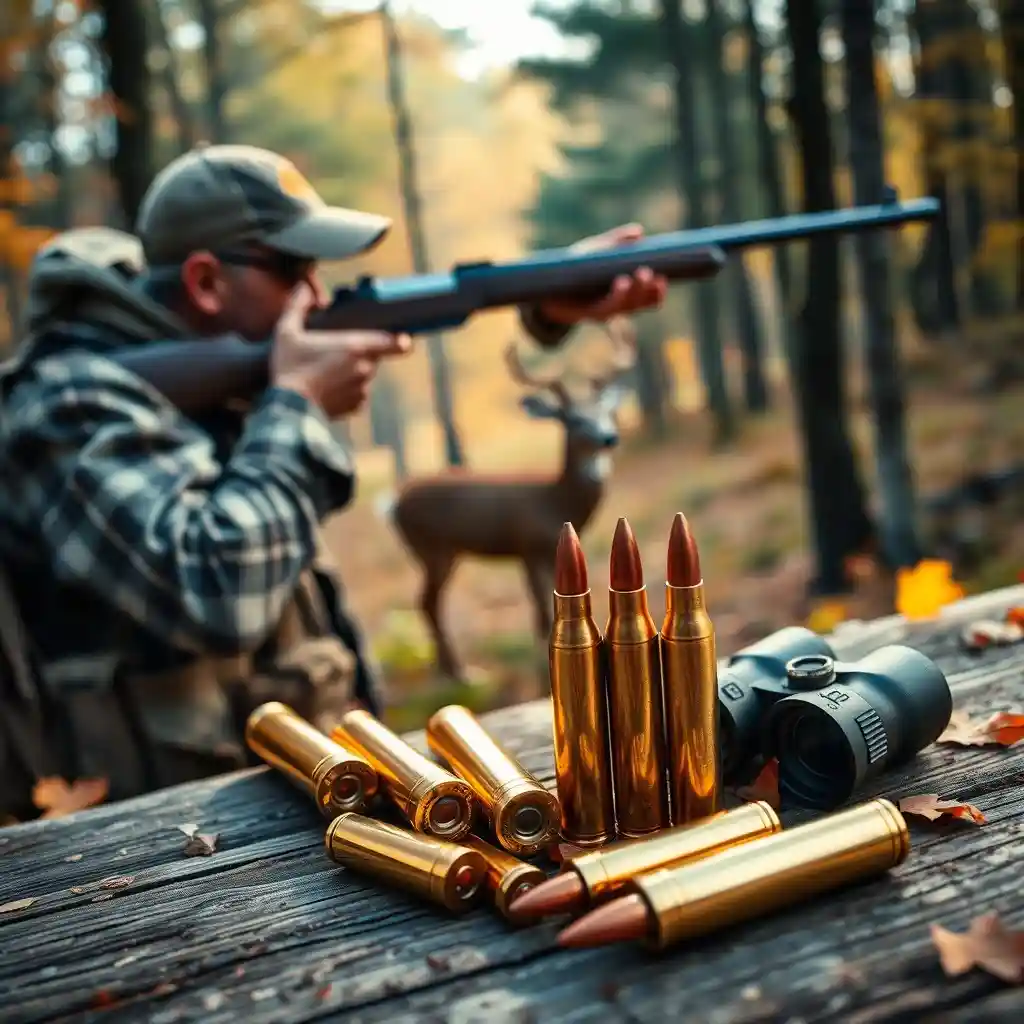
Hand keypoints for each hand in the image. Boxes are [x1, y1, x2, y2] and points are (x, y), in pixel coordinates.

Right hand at [271, 283, 410, 417]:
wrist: (289, 409)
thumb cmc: (290, 368)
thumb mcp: (287, 333)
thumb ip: (297, 306)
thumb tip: (303, 288)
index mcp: (356, 346)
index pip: (395, 341)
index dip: (400, 340)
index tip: (400, 338)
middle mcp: (365, 368)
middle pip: (374, 356)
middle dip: (360, 353)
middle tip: (336, 352)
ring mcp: (363, 389)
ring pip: (365, 375)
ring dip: (353, 373)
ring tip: (327, 373)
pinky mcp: (357, 406)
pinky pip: (358, 394)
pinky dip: (348, 391)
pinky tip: (328, 389)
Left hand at [536, 223, 667, 325]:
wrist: (544, 285)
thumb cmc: (574, 267)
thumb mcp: (596, 250)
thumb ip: (616, 241)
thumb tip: (639, 232)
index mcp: (623, 292)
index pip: (647, 298)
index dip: (657, 292)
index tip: (663, 278)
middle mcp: (615, 305)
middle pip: (639, 303)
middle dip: (648, 290)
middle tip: (650, 273)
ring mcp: (602, 310)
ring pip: (626, 307)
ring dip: (635, 293)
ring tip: (639, 275)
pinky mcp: (587, 313)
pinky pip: (606, 308)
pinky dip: (616, 297)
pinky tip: (621, 282)